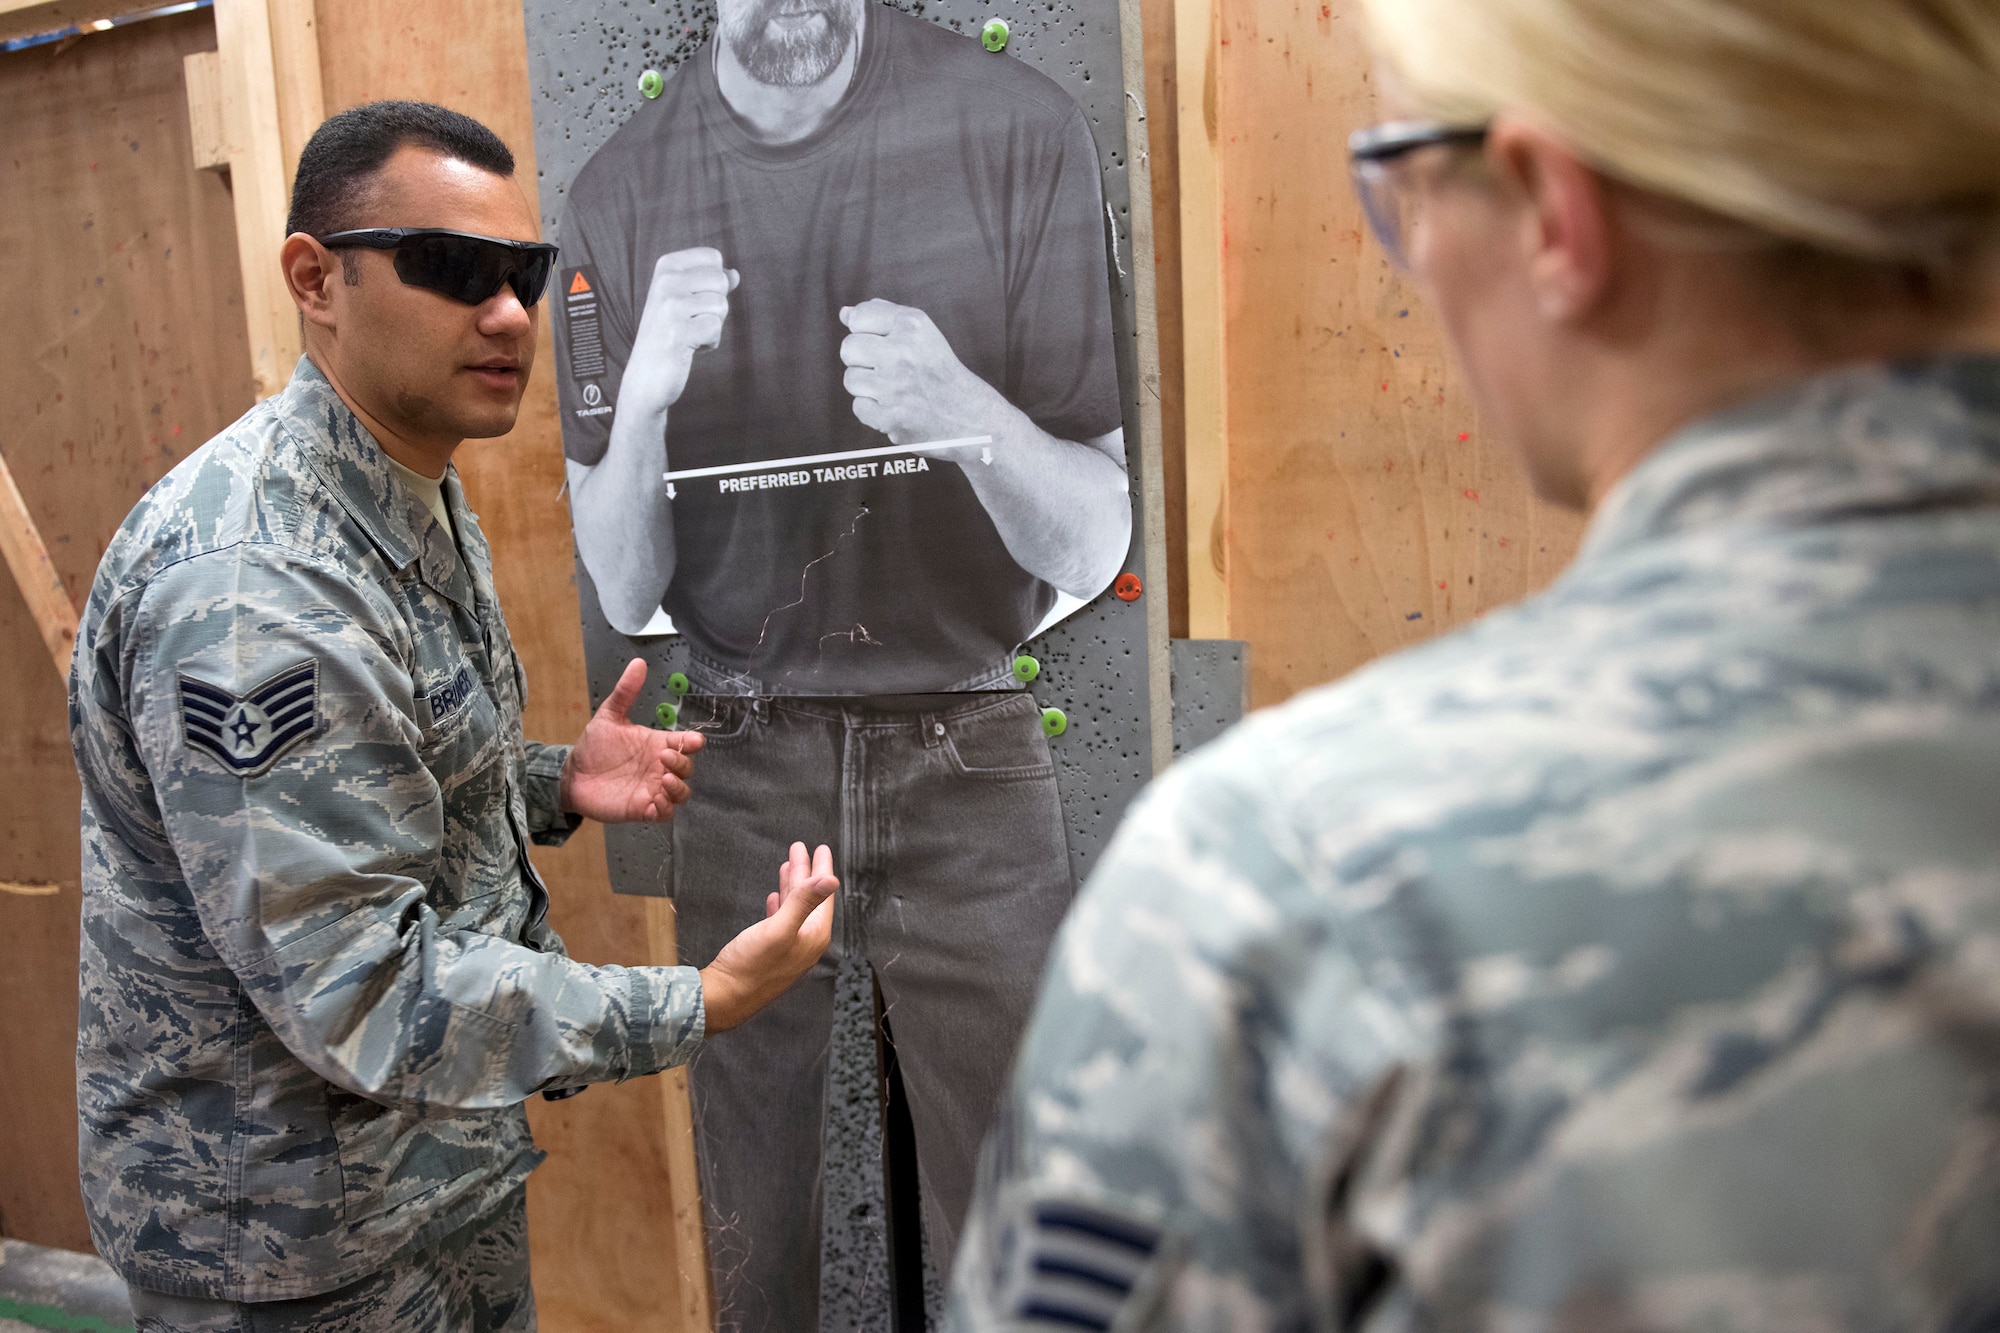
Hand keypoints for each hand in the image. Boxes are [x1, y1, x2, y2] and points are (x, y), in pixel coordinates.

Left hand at [559, 659, 706, 822]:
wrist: (572, 776)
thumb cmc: (594, 747)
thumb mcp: (609, 716)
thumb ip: (625, 692)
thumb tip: (638, 663)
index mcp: (657, 745)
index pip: (686, 744)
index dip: (693, 742)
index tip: (693, 741)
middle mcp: (659, 768)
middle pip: (687, 768)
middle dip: (682, 763)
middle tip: (663, 759)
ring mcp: (653, 789)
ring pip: (682, 793)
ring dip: (678, 788)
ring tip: (663, 780)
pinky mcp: (643, 809)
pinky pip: (665, 813)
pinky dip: (665, 809)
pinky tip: (655, 800)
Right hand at [626, 248, 739, 408]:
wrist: (646, 375)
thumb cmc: (669, 335)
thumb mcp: (686, 301)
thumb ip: (709, 285)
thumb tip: (734, 274)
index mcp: (666, 266)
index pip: (713, 258)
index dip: (714, 284)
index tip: (692, 301)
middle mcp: (665, 281)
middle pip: (721, 281)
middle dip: (715, 306)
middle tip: (691, 321)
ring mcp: (670, 306)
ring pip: (721, 305)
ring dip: (712, 326)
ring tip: (689, 335)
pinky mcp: (678, 332)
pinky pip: (715, 328)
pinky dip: (710, 342)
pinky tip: (689, 347)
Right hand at [699, 843, 838, 1032]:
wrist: (725, 998)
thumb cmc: (752, 964)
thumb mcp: (779, 928)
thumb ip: (805, 902)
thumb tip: (833, 879)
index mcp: (814, 936)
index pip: (823, 895)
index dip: (821, 869)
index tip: (821, 847)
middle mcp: (805, 942)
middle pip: (809, 899)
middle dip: (805, 872)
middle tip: (801, 847)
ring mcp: (789, 948)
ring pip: (794, 908)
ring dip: (792, 885)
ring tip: (788, 863)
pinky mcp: (772, 952)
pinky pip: (781, 920)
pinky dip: (780, 904)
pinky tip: (775, 896)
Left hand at [838, 299, 1006, 447]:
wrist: (969, 415)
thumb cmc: (938, 370)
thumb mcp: (920, 332)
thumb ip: (882, 316)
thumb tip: (844, 313)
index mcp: (912, 326)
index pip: (859, 317)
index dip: (866, 332)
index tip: (885, 343)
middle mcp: (903, 352)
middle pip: (848, 348)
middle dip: (862, 360)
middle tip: (888, 369)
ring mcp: (896, 387)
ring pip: (851, 380)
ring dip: (867, 387)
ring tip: (893, 389)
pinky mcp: (891, 417)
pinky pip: (858, 407)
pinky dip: (874, 410)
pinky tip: (895, 407)